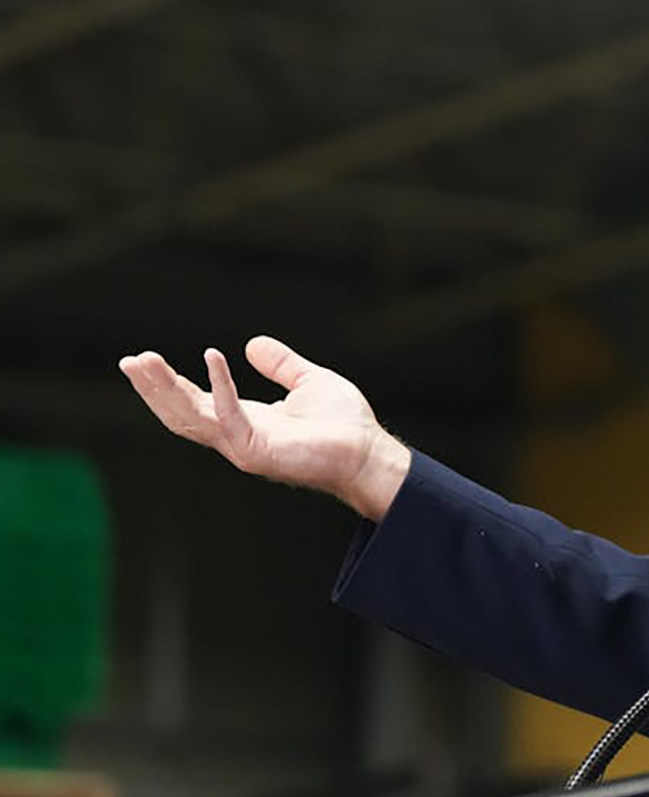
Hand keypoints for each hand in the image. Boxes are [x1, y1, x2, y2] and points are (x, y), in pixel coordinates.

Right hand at [118, 336, 410, 519]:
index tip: (144, 361)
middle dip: (154, 388)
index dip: (168, 384)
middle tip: (131, 361)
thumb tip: (253, 343)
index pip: (195, 402)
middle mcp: (238, 435)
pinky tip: (213, 357)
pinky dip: (220, 386)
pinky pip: (231, 416)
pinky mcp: (259, 450)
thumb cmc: (344, 425)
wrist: (369, 452)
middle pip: (182, 412)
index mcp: (245, 420)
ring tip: (145, 362)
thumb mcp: (308, 381)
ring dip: (167, 389)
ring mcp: (244, 446)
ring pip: (192, 417)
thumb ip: (280, 364)